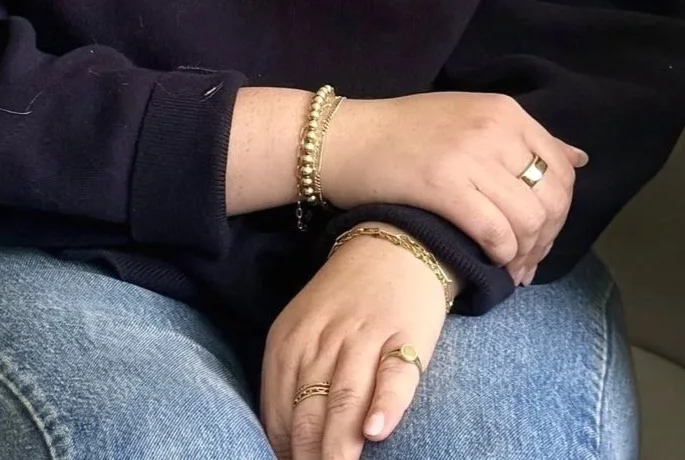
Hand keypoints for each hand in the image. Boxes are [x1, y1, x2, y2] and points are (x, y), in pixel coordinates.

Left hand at [261, 232, 449, 457]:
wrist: (393, 245)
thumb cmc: (344, 302)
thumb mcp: (305, 329)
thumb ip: (290, 379)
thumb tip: (281, 443)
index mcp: (291, 339)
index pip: (278, 407)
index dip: (282, 450)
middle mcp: (323, 339)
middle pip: (309, 410)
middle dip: (307, 456)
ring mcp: (365, 337)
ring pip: (345, 398)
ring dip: (338, 444)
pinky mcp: (407, 336)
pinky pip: (395, 375)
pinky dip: (385, 404)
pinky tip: (376, 432)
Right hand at [319, 93, 586, 281]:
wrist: (346, 139)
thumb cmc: (406, 132)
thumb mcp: (471, 118)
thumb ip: (524, 139)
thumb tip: (579, 158)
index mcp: (504, 111)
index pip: (560, 169)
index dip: (559, 212)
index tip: (540, 235)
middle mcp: (494, 128)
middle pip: (550, 200)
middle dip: (545, 240)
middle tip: (525, 261)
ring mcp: (469, 156)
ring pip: (528, 221)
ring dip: (525, 254)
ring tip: (510, 268)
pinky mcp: (445, 186)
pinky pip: (496, 233)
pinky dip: (501, 255)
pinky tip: (490, 260)